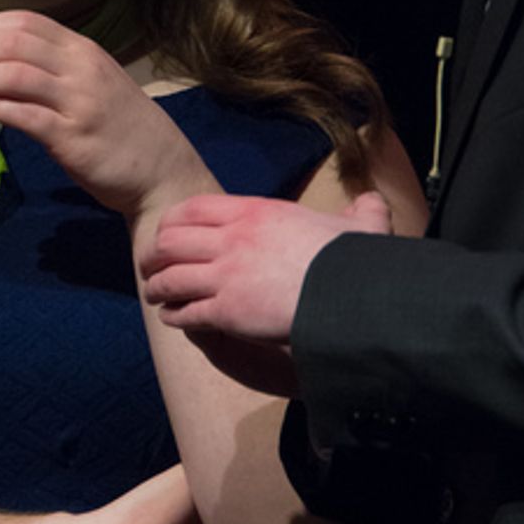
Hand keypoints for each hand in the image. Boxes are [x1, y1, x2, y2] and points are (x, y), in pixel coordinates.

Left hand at [0, 9, 212, 216]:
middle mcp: (81, 68)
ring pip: (14, 74)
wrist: (162, 171)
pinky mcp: (72, 137)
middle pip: (14, 43)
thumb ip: (54, 71)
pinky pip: (24, 114)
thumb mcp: (92, 85)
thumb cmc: (122, 130)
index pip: (26, 22)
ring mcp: (78, 102)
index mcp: (84, 50)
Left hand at [141, 191, 391, 347]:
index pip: (193, 209)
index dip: (172, 223)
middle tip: (150, 267)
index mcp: (255, 212)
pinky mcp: (226, 311)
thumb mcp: (359, 227)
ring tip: (155, 296)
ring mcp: (226, 276)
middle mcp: (232, 239)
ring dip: (157, 288)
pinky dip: (174, 316)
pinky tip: (173, 319)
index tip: (167, 234)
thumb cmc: (353, 261)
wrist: (349, 295)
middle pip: (170, 242)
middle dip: (154, 256)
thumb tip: (373, 204)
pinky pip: (185, 312)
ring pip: (170, 278)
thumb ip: (361, 212)